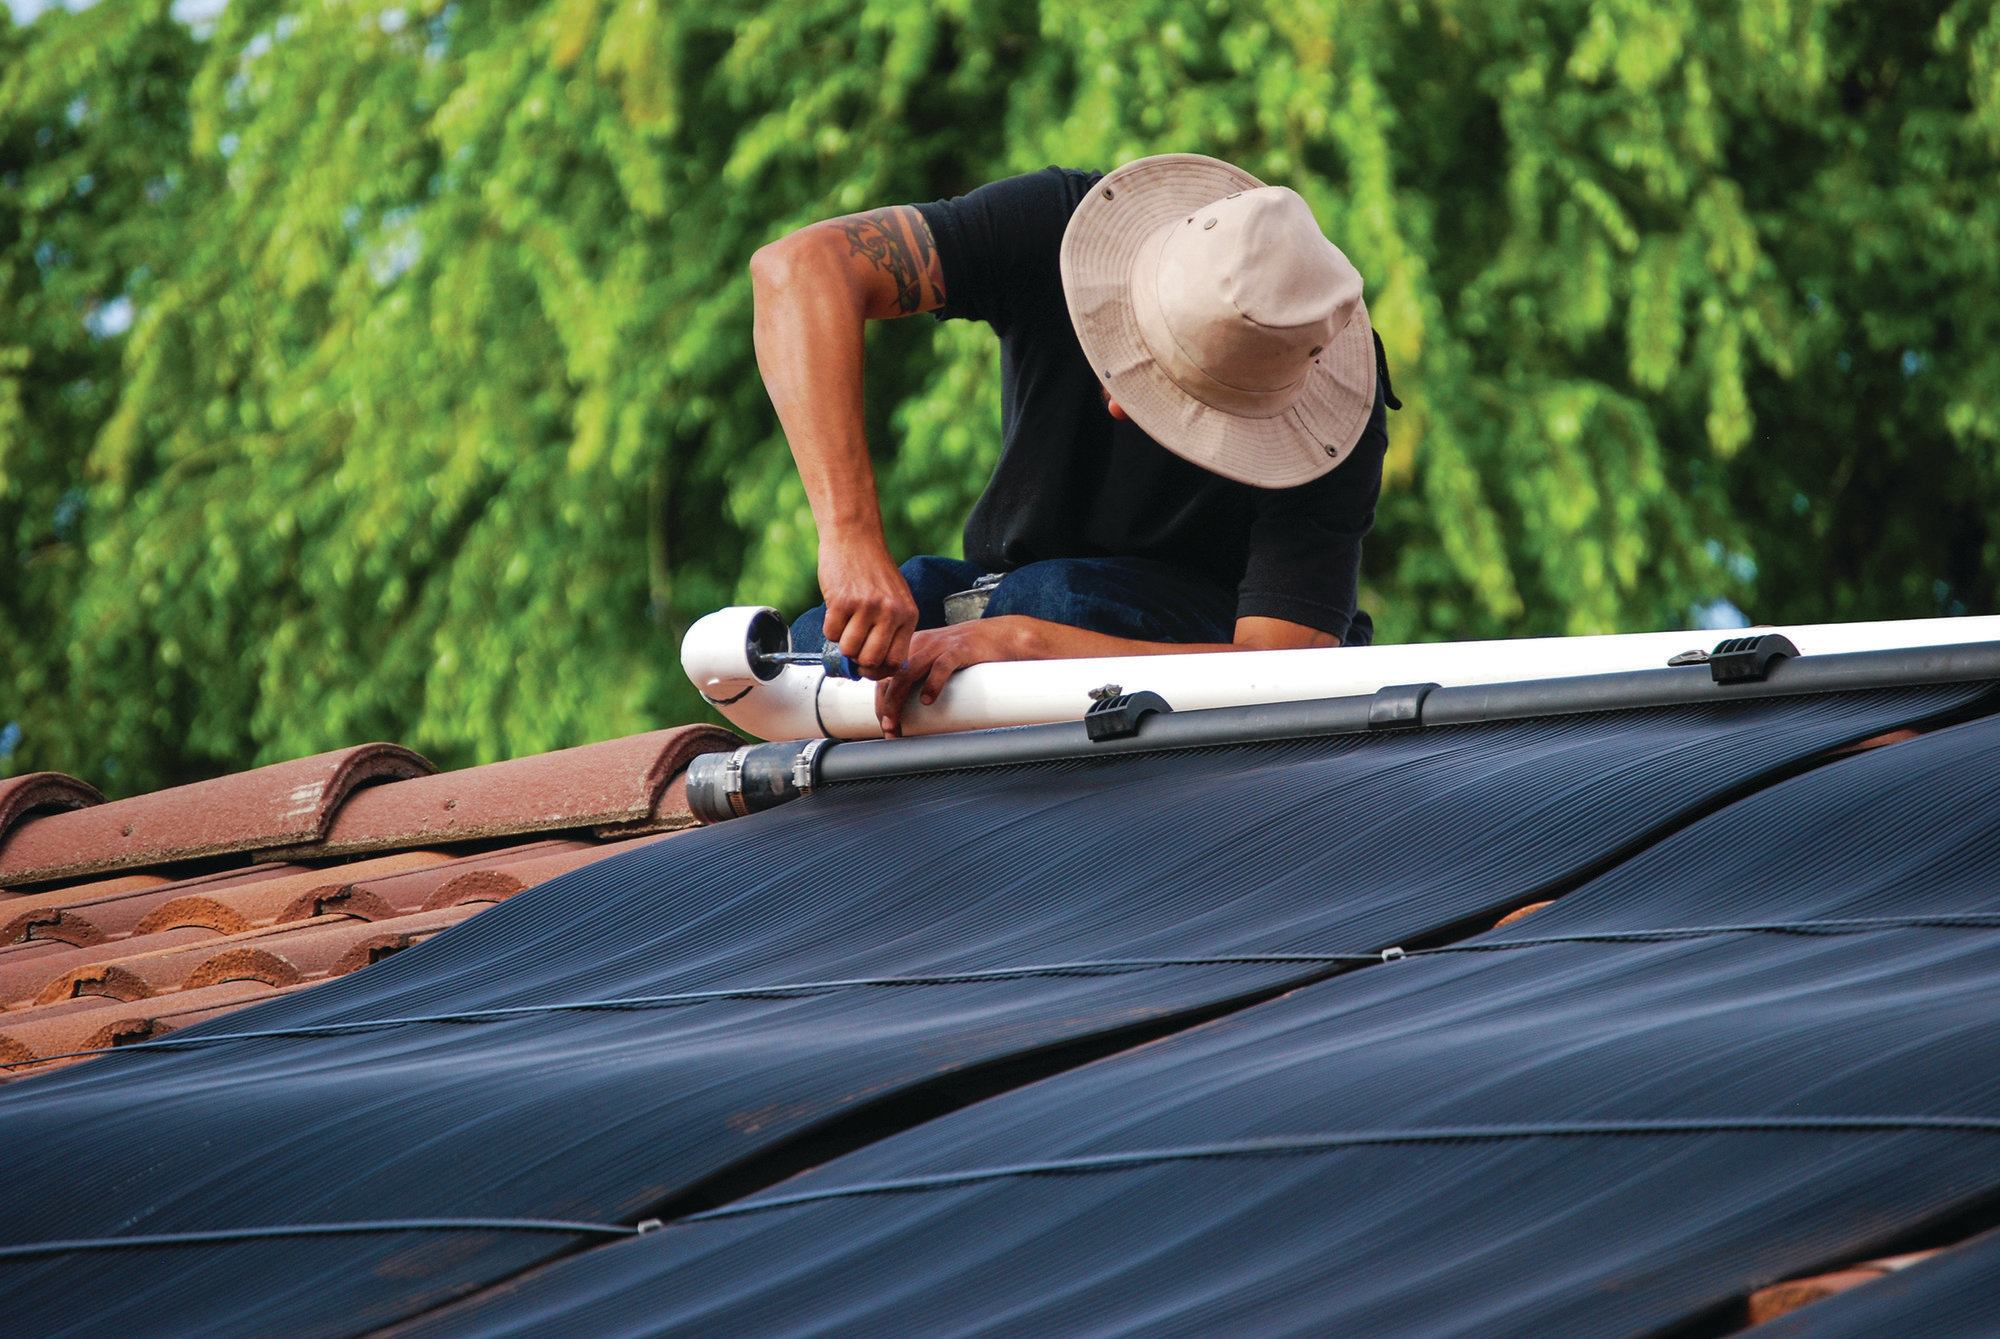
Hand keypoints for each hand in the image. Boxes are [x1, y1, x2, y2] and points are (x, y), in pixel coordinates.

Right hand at [818, 539, 916, 677]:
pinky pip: (831, 633)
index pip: (896, 661)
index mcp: (908, 615)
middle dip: (858, 661)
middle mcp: (891, 612)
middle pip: (871, 660)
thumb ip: (892, 629)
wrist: (855, 537)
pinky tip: (836, 611)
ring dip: (841, 643)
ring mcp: (867, 607)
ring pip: (849, 649)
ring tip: (845, 624)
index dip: (879, 670)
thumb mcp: (895, 599)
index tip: (868, 668)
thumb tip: (877, 666)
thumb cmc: (873, 571)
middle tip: (852, 649)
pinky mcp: (843, 601)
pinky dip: (829, 628)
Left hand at [874, 617, 1036, 736]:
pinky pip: (941, 666)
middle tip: (888, 730)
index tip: (885, 725)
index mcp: (913, 646)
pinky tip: (927, 700)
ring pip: (908, 673)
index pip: (884, 674)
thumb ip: (924, 677)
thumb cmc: (970, 654)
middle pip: (891, 676)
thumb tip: (910, 713)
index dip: (880, 701)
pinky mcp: (960, 650)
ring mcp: (940, 646)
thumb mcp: (940, 659)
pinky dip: (931, 684)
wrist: (1003, 635)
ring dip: (897, 701)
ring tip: (897, 723)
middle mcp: (921, 643)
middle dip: (885, 706)